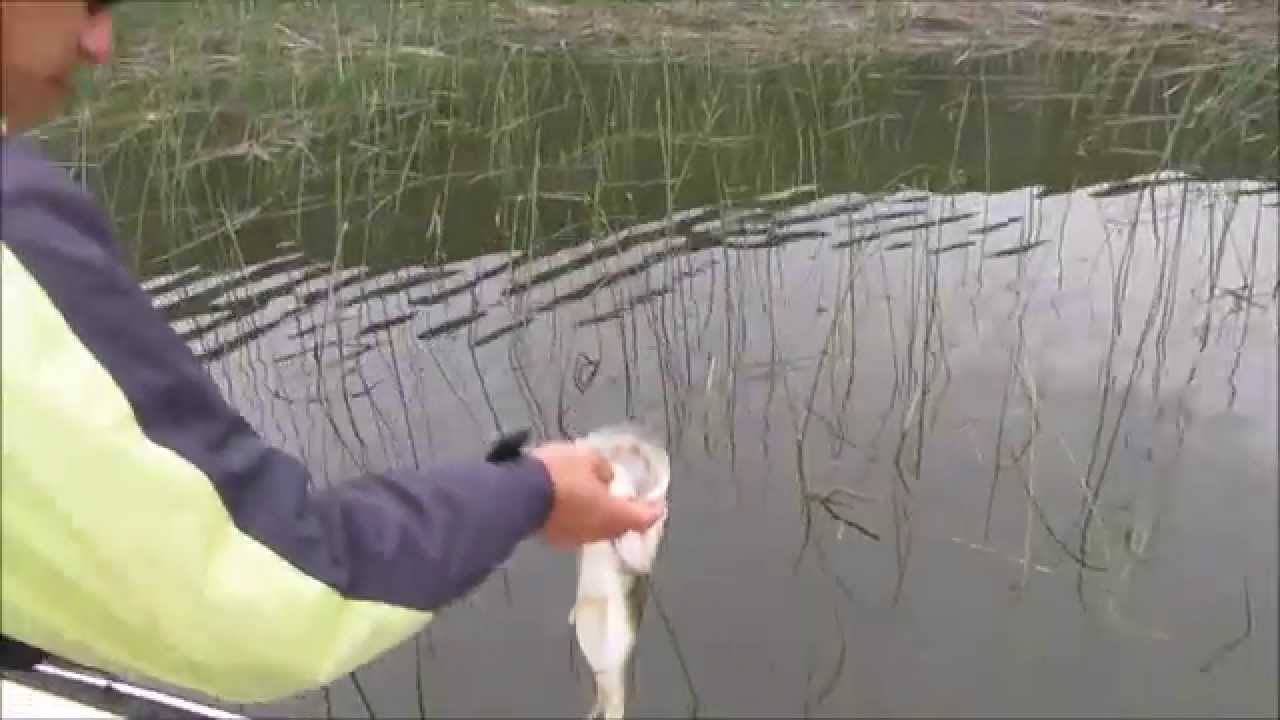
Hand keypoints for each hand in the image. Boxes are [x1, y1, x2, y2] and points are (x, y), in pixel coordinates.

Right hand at [530, 442, 665, 546]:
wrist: (514, 496)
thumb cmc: (559, 474)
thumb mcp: (587, 459)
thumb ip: (603, 470)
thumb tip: (607, 479)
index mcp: (613, 515)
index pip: (643, 518)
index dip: (653, 510)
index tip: (658, 504)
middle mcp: (597, 533)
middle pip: (619, 526)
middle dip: (625, 513)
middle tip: (627, 499)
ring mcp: (573, 539)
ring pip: (595, 529)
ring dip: (600, 515)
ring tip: (597, 497)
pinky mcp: (552, 538)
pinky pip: (574, 527)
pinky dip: (579, 516)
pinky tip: (572, 503)